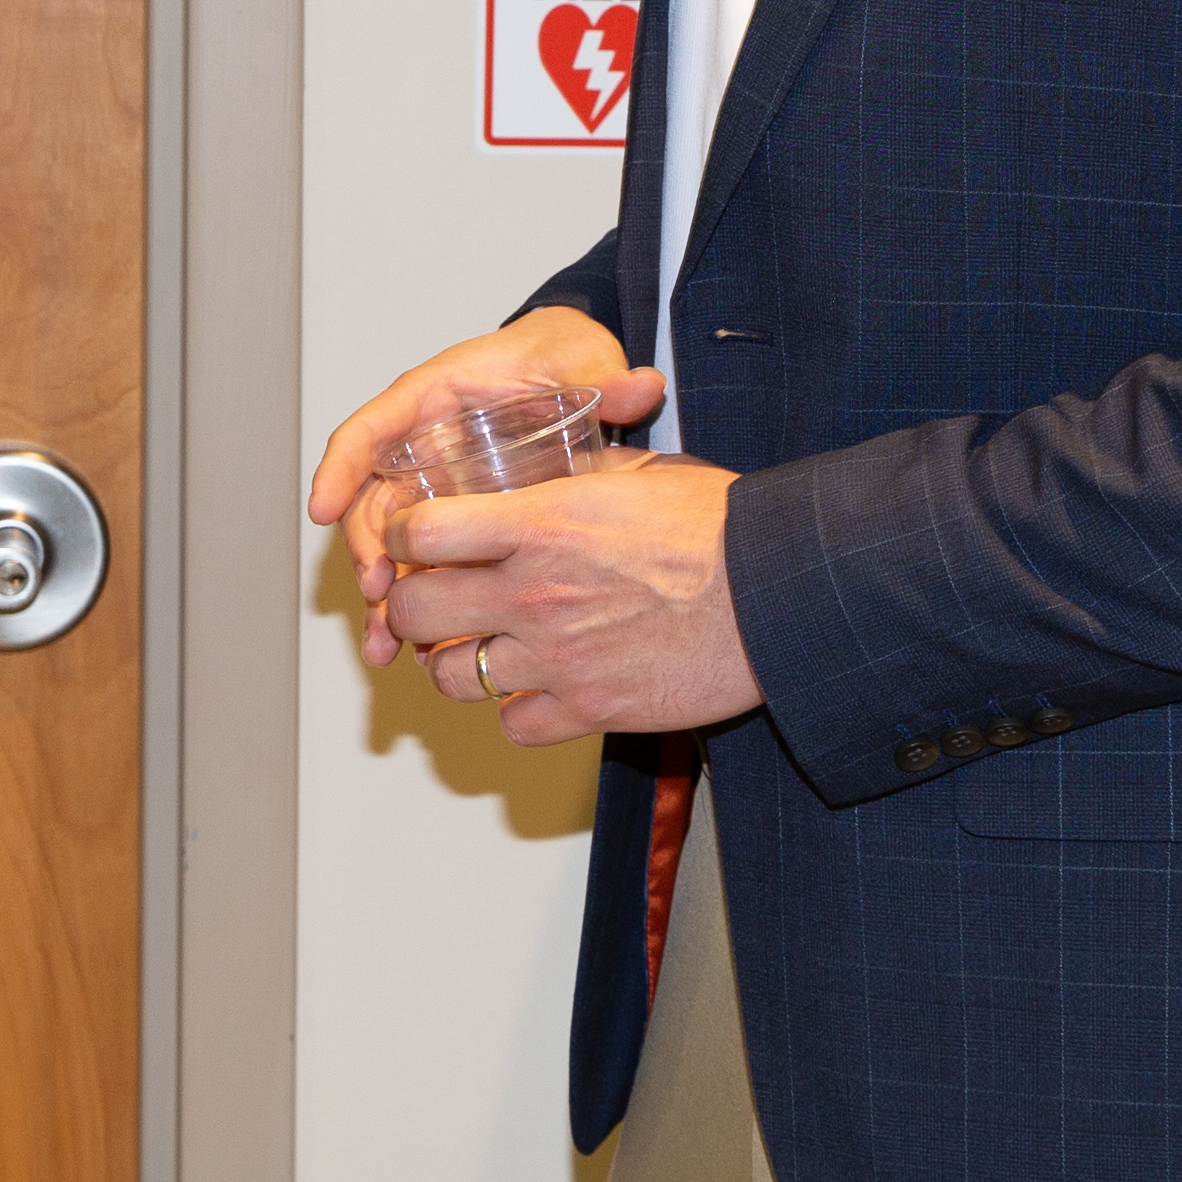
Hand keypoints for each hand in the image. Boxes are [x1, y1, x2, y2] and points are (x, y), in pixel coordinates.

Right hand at [308, 306, 670, 660]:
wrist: (570, 369)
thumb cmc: (558, 353)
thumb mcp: (580, 358)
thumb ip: (604, 376)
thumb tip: (640, 386)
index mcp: (434, 397)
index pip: (370, 429)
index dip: (341, 468)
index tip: (321, 508)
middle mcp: (420, 445)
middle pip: (373, 501)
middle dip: (365, 550)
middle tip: (376, 593)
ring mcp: (433, 485)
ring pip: (390, 544)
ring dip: (382, 593)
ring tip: (385, 645)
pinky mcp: (454, 519)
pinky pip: (423, 563)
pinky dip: (417, 602)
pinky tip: (420, 650)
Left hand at [384, 451, 760, 748]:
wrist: (779, 598)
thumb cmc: (722, 530)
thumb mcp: (640, 472)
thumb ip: (578, 469)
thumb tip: (551, 456)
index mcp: (541, 525)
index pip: (420, 532)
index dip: (402, 535)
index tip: (412, 537)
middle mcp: (536, 594)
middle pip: (415, 609)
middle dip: (411, 603)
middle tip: (430, 597)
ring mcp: (558, 659)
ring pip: (451, 677)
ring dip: (454, 663)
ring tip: (477, 647)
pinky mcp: (591, 709)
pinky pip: (514, 725)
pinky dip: (516, 710)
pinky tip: (536, 687)